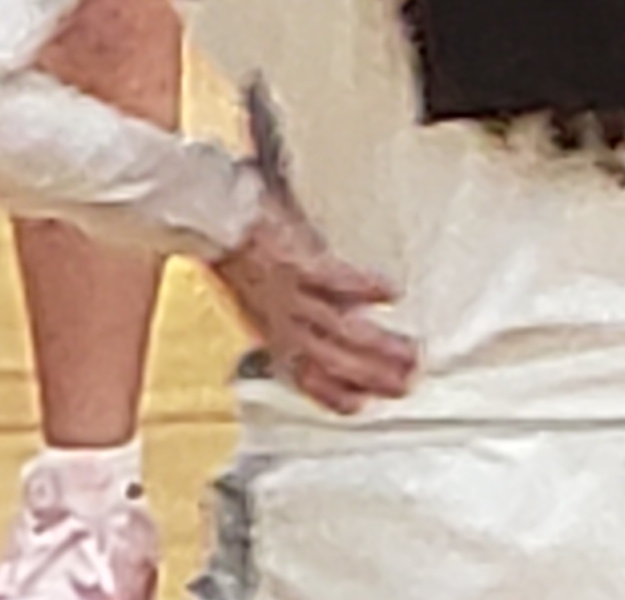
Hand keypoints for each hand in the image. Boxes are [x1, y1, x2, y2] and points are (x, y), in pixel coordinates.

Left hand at [207, 192, 418, 415]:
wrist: (214, 221)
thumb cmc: (236, 255)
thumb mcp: (256, 301)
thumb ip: (287, 319)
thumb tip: (326, 319)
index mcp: (272, 334)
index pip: (306, 377)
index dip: (334, 394)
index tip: (364, 403)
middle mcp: (283, 322)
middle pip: (333, 359)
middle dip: (372, 375)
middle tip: (406, 384)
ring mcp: (292, 295)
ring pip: (340, 330)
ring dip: (378, 346)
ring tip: (410, 352)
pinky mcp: (299, 263)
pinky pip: (335, 280)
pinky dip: (365, 289)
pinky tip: (392, 295)